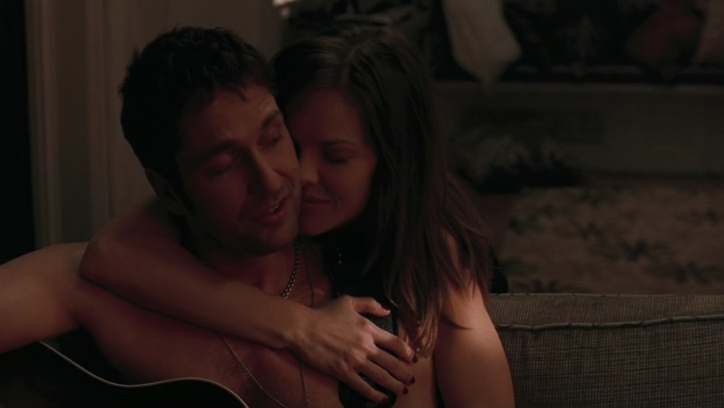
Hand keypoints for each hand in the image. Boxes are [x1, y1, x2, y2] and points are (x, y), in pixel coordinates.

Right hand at [289, 295, 415, 402]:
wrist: (302, 327)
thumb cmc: (323, 313)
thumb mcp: (348, 301)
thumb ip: (370, 304)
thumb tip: (387, 310)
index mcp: (368, 328)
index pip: (395, 342)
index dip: (407, 351)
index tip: (412, 358)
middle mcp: (365, 346)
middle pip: (392, 362)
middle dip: (404, 373)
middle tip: (411, 379)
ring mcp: (354, 360)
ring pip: (381, 376)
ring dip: (394, 385)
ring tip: (402, 390)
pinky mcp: (342, 372)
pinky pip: (362, 386)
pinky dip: (374, 394)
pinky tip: (381, 398)